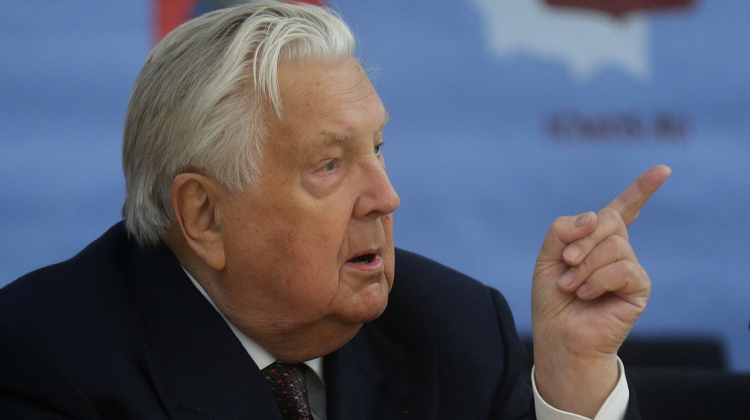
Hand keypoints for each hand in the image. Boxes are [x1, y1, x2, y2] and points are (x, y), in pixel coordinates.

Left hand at [531, 164, 670, 416]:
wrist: (558, 336)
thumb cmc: (553, 299)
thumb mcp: (547, 256)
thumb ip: (563, 229)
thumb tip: (595, 217)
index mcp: (596, 240)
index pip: (623, 209)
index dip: (641, 189)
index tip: (663, 170)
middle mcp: (617, 250)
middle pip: (608, 220)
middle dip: (581, 239)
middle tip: (565, 262)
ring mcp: (630, 267)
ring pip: (613, 244)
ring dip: (584, 266)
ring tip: (570, 286)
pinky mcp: (638, 287)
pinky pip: (622, 268)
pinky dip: (596, 280)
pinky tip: (585, 295)